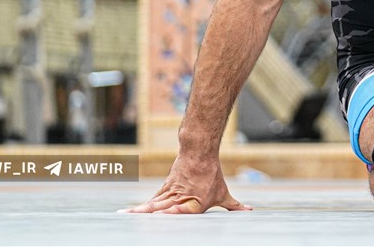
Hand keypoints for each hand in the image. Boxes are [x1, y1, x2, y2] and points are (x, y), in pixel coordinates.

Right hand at [119, 155, 250, 213]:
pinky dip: (142, 206)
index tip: (158, 218)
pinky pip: (153, 200)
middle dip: (147, 215)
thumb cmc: (212, 175)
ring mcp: (170, 192)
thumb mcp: (223, 193)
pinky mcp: (165, 188)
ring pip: (153, 203)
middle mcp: (180, 198)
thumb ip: (234, 205)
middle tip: (132, 220)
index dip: (169, 213)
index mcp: (194, 203)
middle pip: (161, 208)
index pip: (180, 210)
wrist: (199, 153)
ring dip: (139, 211)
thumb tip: (249, 211)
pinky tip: (131, 212)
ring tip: (124, 216)